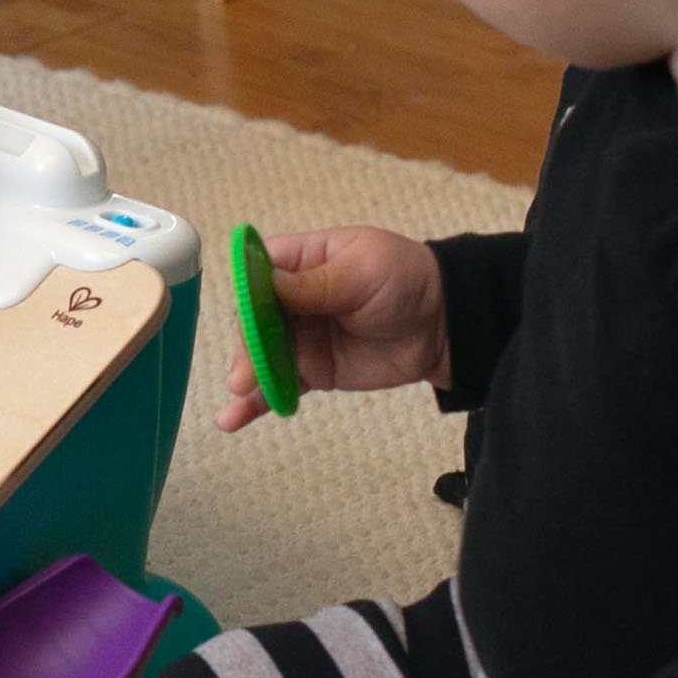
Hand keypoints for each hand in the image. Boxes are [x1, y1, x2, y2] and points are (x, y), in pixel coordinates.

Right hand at [217, 225, 447, 429]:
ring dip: (246, 373)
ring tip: (241, 392)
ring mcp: (299, 336)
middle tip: (247, 365)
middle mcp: (291, 298)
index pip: (257, 271)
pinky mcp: (311, 370)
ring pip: (260, 354)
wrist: (443, 327)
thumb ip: (315, 283)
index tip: (246, 313)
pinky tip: (235, 417)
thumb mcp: (363, 270)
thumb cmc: (406, 281)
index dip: (247, 291)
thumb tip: (266, 284)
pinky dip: (256, 401)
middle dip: (246, 341)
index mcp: (302, 260)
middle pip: (252, 318)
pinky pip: (278, 384)